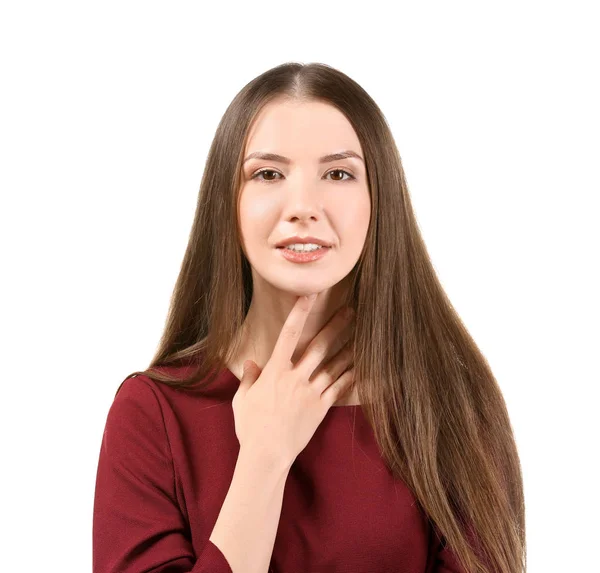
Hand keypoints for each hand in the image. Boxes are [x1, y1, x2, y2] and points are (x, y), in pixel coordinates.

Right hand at [231, 294, 355, 465]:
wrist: (267, 454)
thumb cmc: (250, 427)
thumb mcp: (242, 399)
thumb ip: (250, 378)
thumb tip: (252, 361)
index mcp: (274, 372)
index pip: (288, 335)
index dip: (299, 313)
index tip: (309, 296)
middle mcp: (295, 377)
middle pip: (319, 346)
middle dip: (335, 326)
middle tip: (351, 310)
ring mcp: (310, 392)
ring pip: (333, 365)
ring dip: (348, 348)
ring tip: (363, 334)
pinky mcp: (320, 408)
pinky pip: (339, 388)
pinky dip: (351, 376)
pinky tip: (362, 366)